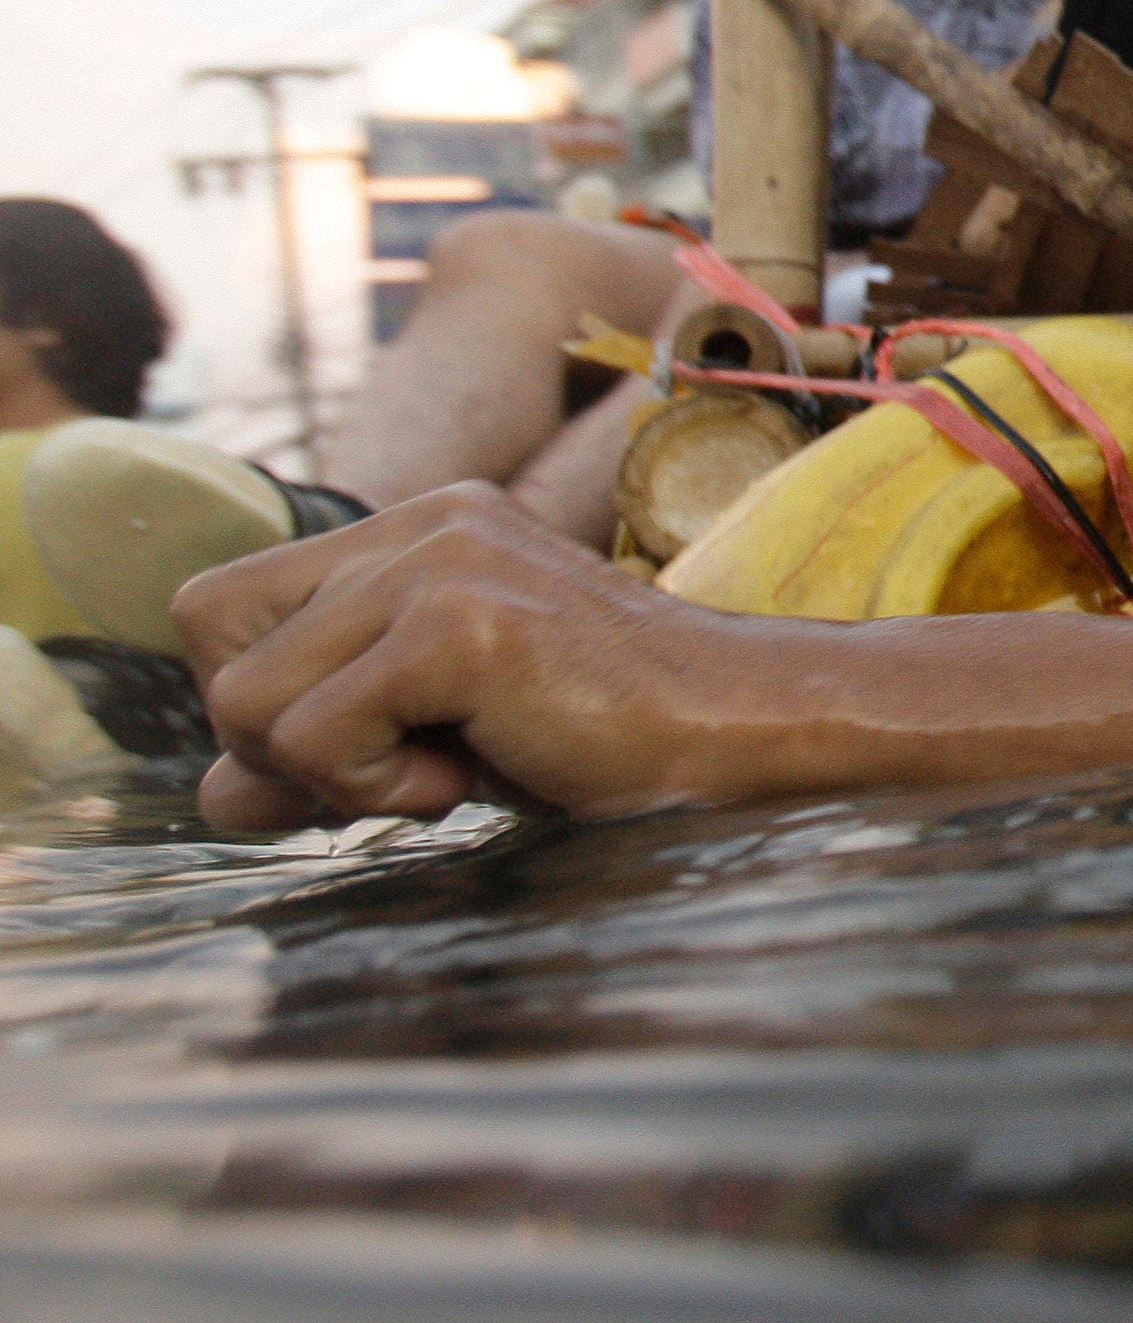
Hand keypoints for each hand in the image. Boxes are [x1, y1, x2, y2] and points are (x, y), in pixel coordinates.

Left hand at [175, 483, 750, 831]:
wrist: (730, 728)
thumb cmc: (601, 734)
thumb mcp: (436, 734)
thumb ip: (318, 749)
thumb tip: (215, 799)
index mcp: (418, 527)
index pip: (224, 602)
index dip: (255, 694)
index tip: (359, 743)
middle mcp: (421, 523)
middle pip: (212, 639)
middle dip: (271, 735)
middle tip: (394, 763)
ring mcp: (439, 562)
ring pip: (247, 700)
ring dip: (330, 773)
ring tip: (445, 765)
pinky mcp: (459, 623)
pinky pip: (314, 735)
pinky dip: (370, 787)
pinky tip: (465, 774)